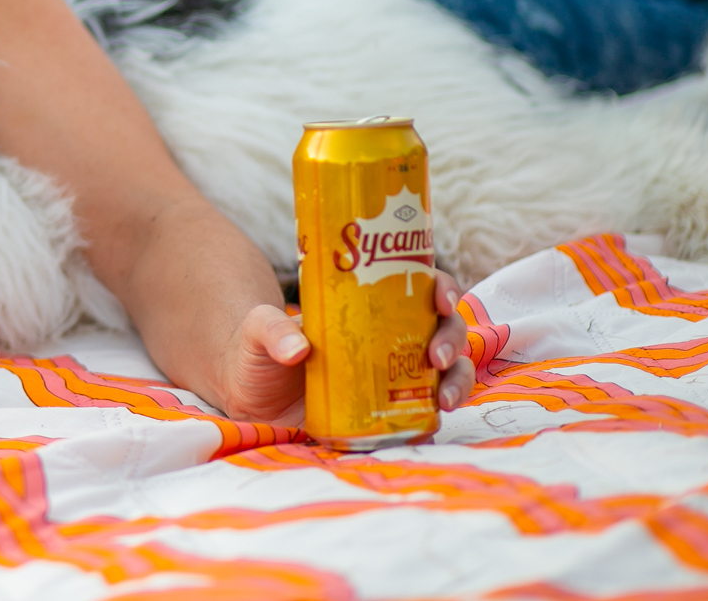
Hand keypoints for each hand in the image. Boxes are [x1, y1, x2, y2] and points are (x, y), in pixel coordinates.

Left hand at [214, 270, 475, 425]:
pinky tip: (431, 422)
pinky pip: (424, 412)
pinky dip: (435, 416)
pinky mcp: (387, 412)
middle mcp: (390, 337)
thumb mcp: (257, 330)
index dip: (441, 288)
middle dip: (451, 339)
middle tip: (434, 357)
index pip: (418, 285)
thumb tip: (297, 350)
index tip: (442, 301)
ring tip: (444, 400)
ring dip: (456, 381)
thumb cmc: (258, 351)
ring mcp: (393, 375)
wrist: (250, 397)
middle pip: (443, 328)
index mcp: (368, 306)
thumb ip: (271, 330)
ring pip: (447, 370)